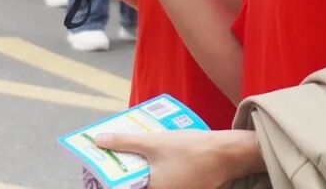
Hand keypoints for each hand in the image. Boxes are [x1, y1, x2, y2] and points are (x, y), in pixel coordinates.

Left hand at [94, 130, 256, 188]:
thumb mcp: (154, 143)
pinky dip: (156, 171)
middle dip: (127, 172)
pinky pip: (164, 180)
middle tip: (116, 155)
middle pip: (138, 184)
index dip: (112, 178)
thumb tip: (98, 140)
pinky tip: (154, 155)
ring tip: (133, 153)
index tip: (100, 168)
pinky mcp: (186, 188)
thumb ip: (124, 143)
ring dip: (141, 170)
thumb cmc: (190, 150)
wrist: (228, 154)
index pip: (124, 187)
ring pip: (151, 181)